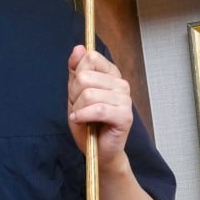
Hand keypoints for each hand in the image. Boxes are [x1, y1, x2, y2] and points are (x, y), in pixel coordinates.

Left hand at [67, 45, 132, 170]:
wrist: (96, 150)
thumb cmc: (87, 122)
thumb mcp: (75, 93)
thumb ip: (76, 70)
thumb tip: (79, 48)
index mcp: (111, 74)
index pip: (90, 58)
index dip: (76, 76)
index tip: (78, 92)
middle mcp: (121, 83)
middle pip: (85, 77)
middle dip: (74, 95)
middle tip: (80, 108)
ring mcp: (125, 99)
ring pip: (88, 94)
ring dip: (78, 108)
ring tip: (82, 117)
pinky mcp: (125, 116)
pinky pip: (98, 109)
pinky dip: (83, 116)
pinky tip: (80, 120)